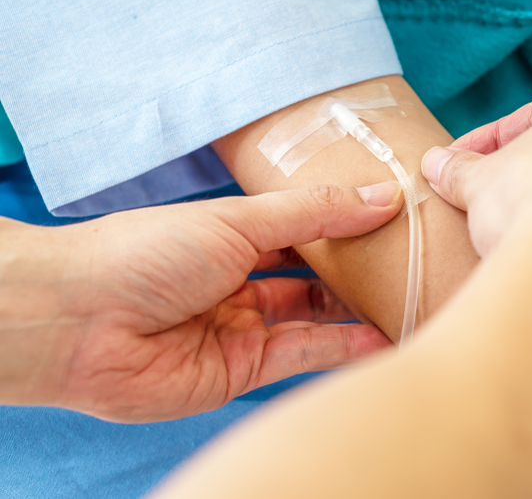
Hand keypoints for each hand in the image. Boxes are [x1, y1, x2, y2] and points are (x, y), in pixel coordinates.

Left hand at [0, 183, 402, 422]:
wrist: (78, 321)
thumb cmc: (147, 253)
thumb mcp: (240, 219)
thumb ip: (314, 214)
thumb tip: (383, 196)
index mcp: (235, 238)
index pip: (307, 229)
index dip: (351, 224)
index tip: (402, 217)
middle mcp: (241, 283)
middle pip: (315, 278)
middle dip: (361, 272)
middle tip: (417, 263)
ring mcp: (242, 328)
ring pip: (316, 319)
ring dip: (360, 312)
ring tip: (415, 300)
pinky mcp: (241, 371)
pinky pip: (303, 356)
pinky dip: (343, 348)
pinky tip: (383, 337)